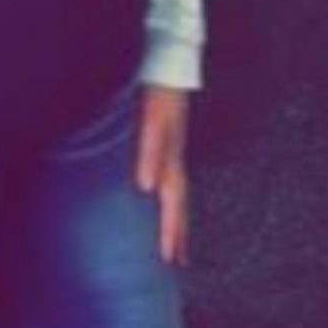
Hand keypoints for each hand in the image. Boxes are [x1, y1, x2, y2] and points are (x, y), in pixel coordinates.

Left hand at [135, 85, 192, 264]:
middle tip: (177, 262)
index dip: (172, 231)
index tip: (171, 259)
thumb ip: (151, 151)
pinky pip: (171, 179)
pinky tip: (159, 200)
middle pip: (179, 203)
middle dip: (178, 232)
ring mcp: (172, 152)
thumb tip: (147, 186)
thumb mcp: (154, 121)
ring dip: (177, 218)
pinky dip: (169, 197)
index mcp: (171, 160)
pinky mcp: (166, 143)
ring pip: (177, 193)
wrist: (168, 65)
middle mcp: (174, 160)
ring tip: (176, 242)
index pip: (173, 204)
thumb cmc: (159, 93)